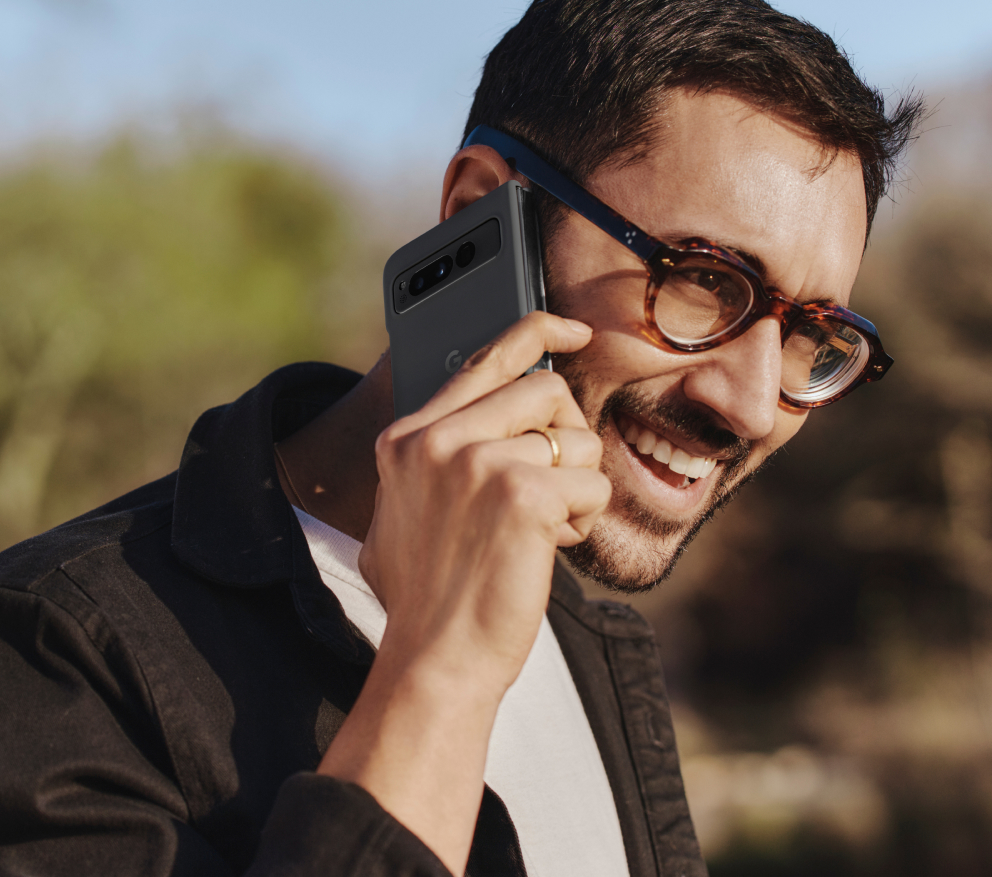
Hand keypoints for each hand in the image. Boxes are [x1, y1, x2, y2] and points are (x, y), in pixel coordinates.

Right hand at [318, 311, 609, 874]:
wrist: (435, 661)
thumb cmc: (426, 601)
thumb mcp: (401, 517)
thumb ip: (428, 466)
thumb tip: (471, 427)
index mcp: (407, 439)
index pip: (485, 358)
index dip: (539, 331)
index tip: (576, 330)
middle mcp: (437, 439)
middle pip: (545, 390)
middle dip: (568, 438)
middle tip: (554, 489)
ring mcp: (477, 461)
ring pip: (576, 438)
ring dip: (577, 485)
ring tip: (546, 531)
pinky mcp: (523, 494)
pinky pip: (590, 483)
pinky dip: (584, 521)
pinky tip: (552, 550)